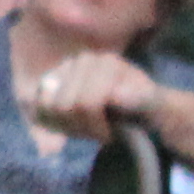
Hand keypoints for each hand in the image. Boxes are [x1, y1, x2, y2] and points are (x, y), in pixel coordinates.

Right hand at [25, 52, 162, 136]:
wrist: (135, 108)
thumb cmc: (146, 108)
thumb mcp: (157, 107)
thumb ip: (142, 100)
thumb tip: (116, 95)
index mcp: (107, 62)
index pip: (87, 103)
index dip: (98, 128)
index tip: (114, 133)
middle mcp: (82, 60)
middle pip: (65, 106)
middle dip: (83, 128)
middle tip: (101, 131)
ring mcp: (63, 70)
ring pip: (48, 107)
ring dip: (68, 126)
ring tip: (88, 127)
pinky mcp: (48, 84)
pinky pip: (36, 107)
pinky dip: (49, 122)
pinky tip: (69, 125)